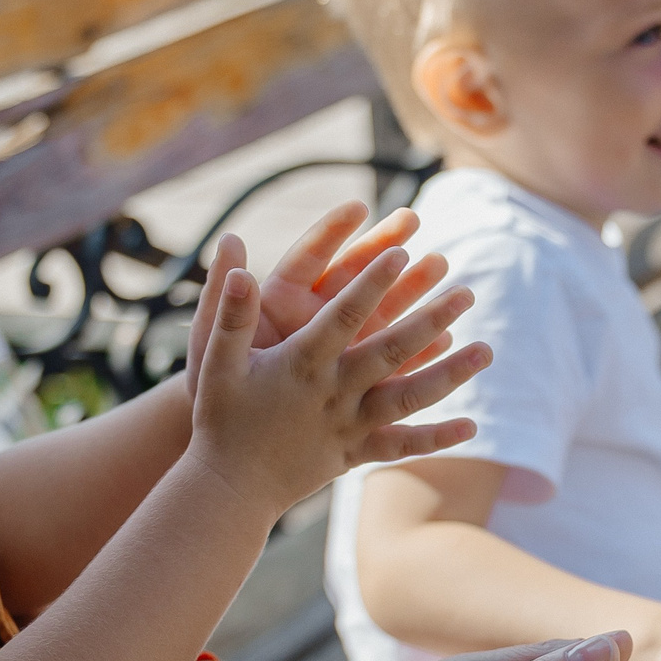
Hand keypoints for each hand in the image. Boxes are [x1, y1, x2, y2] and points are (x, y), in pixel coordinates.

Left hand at [183, 206, 452, 397]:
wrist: (231, 454)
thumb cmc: (211, 397)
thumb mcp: (212, 347)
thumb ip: (222, 301)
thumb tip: (229, 240)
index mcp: (277, 305)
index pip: (307, 259)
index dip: (331, 231)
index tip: (359, 205)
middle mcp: (313, 323)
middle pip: (353, 280)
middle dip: (384, 251)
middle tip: (415, 219)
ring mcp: (338, 354)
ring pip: (380, 318)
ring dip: (410, 295)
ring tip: (445, 271)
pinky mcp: (352, 388)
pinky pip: (390, 368)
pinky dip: (418, 356)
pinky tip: (448, 342)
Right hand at [187, 249, 487, 514]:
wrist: (228, 489)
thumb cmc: (220, 419)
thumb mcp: (215, 362)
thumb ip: (231, 311)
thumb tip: (235, 254)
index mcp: (301, 364)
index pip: (343, 315)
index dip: (372, 283)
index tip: (402, 251)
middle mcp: (332, 393)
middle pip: (390, 351)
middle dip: (429, 317)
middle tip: (466, 290)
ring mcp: (348, 426)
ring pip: (408, 397)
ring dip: (449, 373)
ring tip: (487, 350)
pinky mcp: (355, 453)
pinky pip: (401, 446)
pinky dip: (436, 438)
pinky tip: (473, 426)